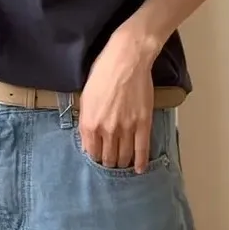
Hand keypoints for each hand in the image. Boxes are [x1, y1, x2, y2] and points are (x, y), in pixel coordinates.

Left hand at [79, 31, 157, 171]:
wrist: (126, 60)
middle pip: (107, 157)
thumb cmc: (103, 73)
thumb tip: (88, 139)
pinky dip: (141, 161)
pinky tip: (139, 169)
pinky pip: (142, 149)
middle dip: (108, 162)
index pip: (91, 151)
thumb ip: (86, 120)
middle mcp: (106, 130)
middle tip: (110, 162)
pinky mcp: (143, 124)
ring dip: (122, 163)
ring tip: (122, 164)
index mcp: (89, 123)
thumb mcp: (85, 97)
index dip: (94, 157)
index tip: (98, 157)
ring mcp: (126, 129)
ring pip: (124, 156)